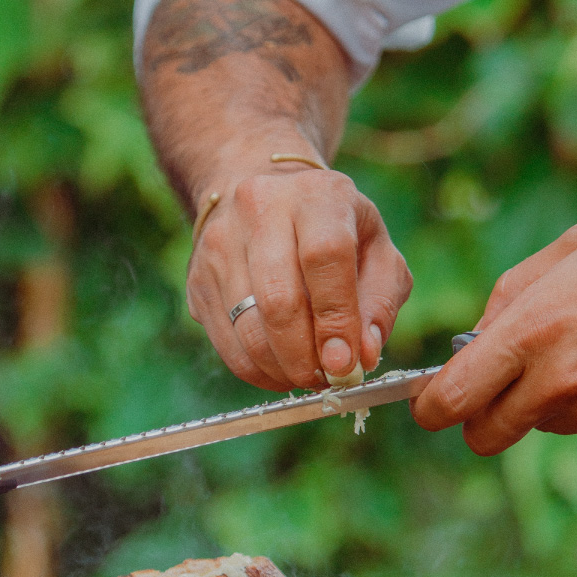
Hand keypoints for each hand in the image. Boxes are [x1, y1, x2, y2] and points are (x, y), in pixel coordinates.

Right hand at [186, 158, 412, 390]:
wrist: (267, 199)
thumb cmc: (335, 231)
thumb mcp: (376, 251)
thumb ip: (379, 303)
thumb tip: (364, 356)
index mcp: (316, 196)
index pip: (324, 257)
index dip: (336, 318)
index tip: (346, 363)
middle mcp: (260, 209)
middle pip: (278, 299)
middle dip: (305, 356)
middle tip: (326, 380)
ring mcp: (220, 242)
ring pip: (247, 328)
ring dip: (281, 369)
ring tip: (307, 377)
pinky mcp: (197, 276)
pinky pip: (225, 342)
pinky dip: (256, 370)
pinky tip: (280, 371)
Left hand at [412, 215, 576, 451]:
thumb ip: (513, 291)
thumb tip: (478, 333)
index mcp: (537, 332)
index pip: (452, 401)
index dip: (429, 407)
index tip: (428, 399)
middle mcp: (563, 383)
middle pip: (484, 437)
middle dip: (478, 415)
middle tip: (494, 380)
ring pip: (539, 426)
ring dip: (541, 400)